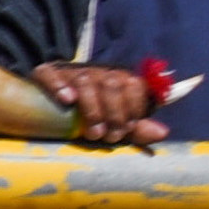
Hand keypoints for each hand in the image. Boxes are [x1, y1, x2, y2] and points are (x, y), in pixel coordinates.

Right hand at [30, 62, 173, 149]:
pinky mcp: (46, 73)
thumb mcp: (114, 125)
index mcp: (118, 79)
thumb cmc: (87, 117)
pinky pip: (52, 74)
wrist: (46, 105)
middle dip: (114, 113)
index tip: (127, 129)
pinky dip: (60, 86)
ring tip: (91, 133)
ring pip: (86, 80)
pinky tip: (66, 101)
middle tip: (108, 137)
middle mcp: (97, 72)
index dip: (134, 107)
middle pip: (112, 83)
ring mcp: (71, 71)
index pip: (134, 84)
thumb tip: (163, 133)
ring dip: (92, 109)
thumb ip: (136, 129)